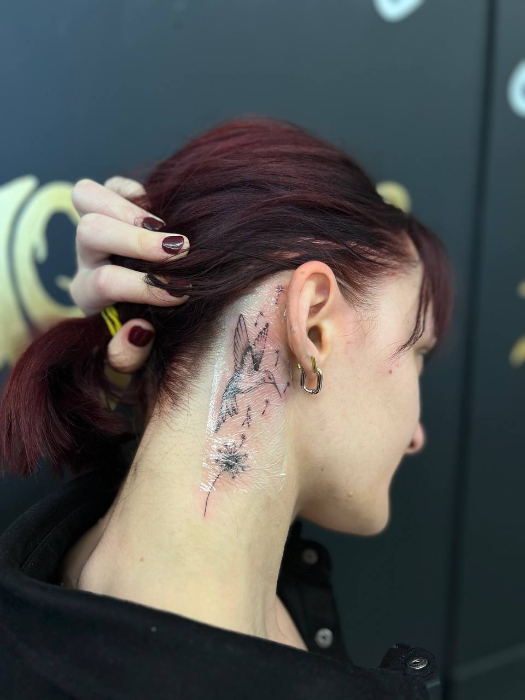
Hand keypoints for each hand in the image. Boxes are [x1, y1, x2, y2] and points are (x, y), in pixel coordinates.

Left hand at [70, 176, 189, 372]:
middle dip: (136, 240)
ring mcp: (96, 226)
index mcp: (89, 294)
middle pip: (90, 232)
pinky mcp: (111, 204)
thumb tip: (139, 331)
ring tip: (166, 226)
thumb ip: (129, 355)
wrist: (145, 307)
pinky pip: (110, 184)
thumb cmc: (144, 328)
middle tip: (182, 250)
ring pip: (86, 198)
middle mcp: (87, 257)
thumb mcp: (133, 354)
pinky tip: (159, 211)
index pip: (103, 282)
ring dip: (129, 209)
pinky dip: (132, 191)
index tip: (180, 292)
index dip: (142, 286)